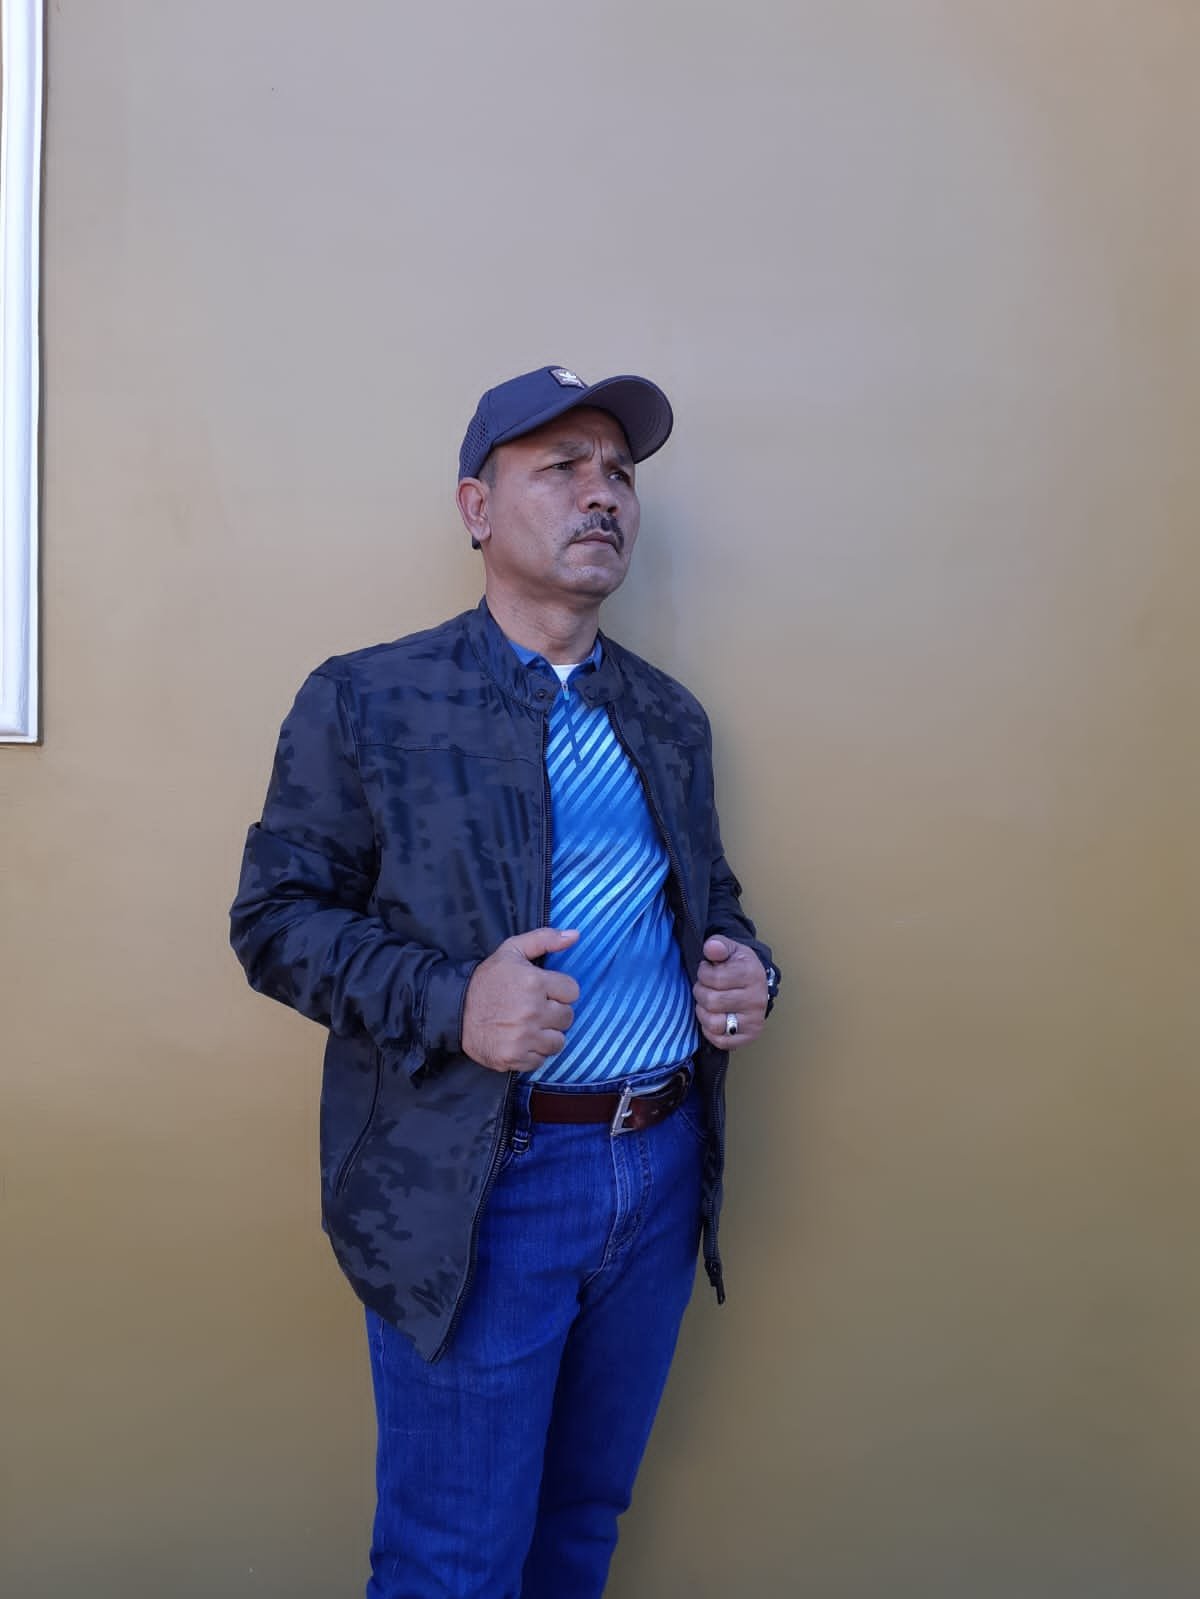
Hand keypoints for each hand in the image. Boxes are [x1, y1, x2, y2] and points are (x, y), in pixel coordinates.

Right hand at [461, 927, 580, 1072]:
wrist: (454, 1010)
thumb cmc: (487, 980)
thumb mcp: (512, 950)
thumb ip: (545, 939)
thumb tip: (575, 935)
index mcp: (534, 982)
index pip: (572, 991)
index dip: (559, 991)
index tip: (545, 992)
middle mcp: (532, 1011)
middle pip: (567, 1017)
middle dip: (554, 1013)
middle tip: (535, 1009)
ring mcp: (524, 1037)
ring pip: (558, 1041)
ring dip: (546, 1035)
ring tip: (529, 1026)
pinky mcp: (515, 1058)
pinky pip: (541, 1060)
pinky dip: (533, 1053)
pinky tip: (520, 1040)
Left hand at [693, 936, 767, 1051]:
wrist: (756, 983)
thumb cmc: (738, 966)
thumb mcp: (730, 949)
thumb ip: (718, 945)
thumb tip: (711, 948)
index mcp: (751, 974)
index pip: (714, 979)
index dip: (703, 974)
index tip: (706, 970)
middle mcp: (756, 999)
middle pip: (712, 1002)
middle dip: (700, 993)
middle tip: (705, 988)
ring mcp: (754, 1020)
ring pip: (714, 1023)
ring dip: (703, 1013)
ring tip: (707, 1003)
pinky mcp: (750, 1036)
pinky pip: (720, 1041)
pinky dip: (710, 1031)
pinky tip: (713, 1017)